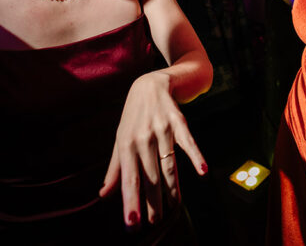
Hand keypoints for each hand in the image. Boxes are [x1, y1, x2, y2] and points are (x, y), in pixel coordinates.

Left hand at [100, 72, 207, 228]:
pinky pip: (188, 141)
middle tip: (155, 221)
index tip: (132, 223)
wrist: (150, 83)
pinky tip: (202, 171)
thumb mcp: (120, 139)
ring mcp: (161, 129)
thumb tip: (103, 195)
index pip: (129, 179)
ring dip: (172, 187)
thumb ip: (114, 168)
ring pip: (168, 163)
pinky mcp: (178, 121)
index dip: (130, 202)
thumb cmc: (133, 116)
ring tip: (173, 207)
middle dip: (152, 201)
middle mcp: (142, 138)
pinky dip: (196, 156)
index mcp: (126, 145)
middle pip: (149, 176)